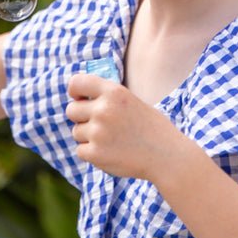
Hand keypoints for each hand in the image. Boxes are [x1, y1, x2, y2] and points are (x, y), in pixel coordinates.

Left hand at [66, 73, 184, 180]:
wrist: (166, 155)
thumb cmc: (150, 126)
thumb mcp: (129, 100)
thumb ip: (106, 97)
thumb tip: (78, 98)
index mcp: (113, 92)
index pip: (76, 82)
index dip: (75, 91)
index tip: (81, 99)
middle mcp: (103, 109)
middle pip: (71, 110)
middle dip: (81, 117)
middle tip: (99, 124)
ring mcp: (98, 132)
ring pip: (77, 132)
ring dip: (88, 137)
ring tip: (112, 140)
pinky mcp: (95, 153)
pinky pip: (80, 150)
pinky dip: (91, 153)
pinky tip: (110, 152)